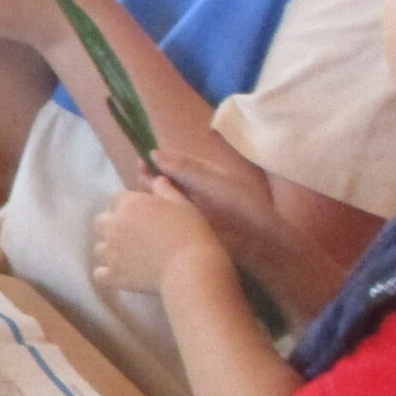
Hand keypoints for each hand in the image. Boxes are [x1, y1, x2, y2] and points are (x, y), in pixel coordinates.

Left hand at [92, 176, 224, 294]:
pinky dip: (108, 274)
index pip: (116, 199)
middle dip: (114, 226)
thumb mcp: (182, 204)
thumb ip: (165, 190)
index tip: (142, 215)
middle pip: (101, 222)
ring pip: (100, 248)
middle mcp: (114, 225)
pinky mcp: (113, 275)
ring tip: (130, 257)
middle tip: (135, 236)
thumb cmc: (190, 232)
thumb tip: (156, 179)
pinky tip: (122, 274)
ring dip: (111, 250)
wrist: (190, 268)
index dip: (128, 206)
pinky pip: (99, 274)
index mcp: (129, 204)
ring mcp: (110, 251)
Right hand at [148, 141, 290, 265]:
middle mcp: (195, 189)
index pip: (175, 162)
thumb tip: (153, 153)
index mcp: (203, 174)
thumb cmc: (240, 205)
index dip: (158, 160)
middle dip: (151, 176)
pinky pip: (166, 216)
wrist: (257, 242)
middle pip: (166, 179)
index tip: (141, 159)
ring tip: (140, 191)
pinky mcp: (186, 227)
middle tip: (138, 173)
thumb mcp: (212, 181)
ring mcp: (190, 209)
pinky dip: (155, 212)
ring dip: (151, 194)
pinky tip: (146, 211)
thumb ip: (184, 168)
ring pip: (164, 198)